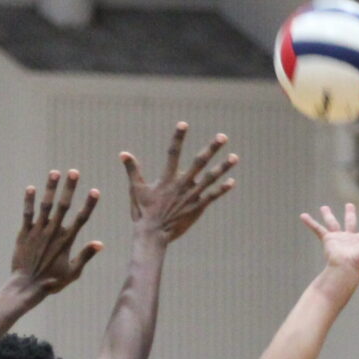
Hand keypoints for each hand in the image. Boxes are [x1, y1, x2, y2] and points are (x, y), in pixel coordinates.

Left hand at [11, 169, 102, 295]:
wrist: (27, 286)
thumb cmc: (51, 282)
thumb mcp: (73, 272)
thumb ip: (85, 256)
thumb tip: (101, 244)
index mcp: (66, 241)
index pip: (81, 219)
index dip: (89, 204)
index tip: (95, 191)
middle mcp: (53, 232)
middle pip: (63, 206)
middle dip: (69, 188)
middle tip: (74, 172)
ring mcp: (38, 231)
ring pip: (45, 205)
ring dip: (50, 188)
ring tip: (55, 172)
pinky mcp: (24, 233)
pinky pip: (27, 213)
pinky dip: (29, 201)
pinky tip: (31, 188)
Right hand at [121, 122, 237, 243]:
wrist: (153, 235)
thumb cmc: (143, 212)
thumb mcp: (136, 189)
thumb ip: (132, 170)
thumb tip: (123, 153)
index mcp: (167, 178)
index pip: (172, 153)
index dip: (177, 138)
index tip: (183, 123)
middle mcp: (181, 185)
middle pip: (199, 163)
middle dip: (212, 149)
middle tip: (223, 136)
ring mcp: (191, 196)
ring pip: (210, 179)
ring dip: (223, 167)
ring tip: (235, 157)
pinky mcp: (197, 208)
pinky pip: (212, 197)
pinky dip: (222, 189)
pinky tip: (232, 181)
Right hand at [300, 202, 358, 278]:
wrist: (346, 271)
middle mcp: (350, 239)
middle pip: (350, 222)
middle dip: (350, 213)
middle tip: (349, 204)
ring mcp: (338, 239)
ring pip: (333, 223)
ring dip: (328, 215)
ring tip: (324, 207)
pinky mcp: (328, 240)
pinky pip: (318, 229)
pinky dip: (310, 223)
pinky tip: (303, 216)